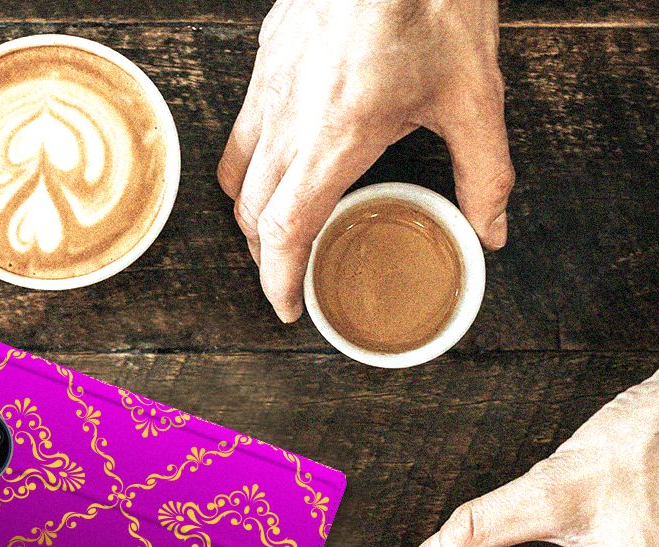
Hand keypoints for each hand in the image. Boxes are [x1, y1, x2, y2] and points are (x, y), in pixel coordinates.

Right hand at [218, 0, 513, 321]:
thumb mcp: (474, 94)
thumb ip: (485, 174)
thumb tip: (491, 232)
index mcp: (336, 134)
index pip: (284, 230)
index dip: (278, 280)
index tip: (289, 307)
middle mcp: (290, 117)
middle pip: (252, 214)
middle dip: (266, 256)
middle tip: (292, 273)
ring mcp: (270, 86)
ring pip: (235, 175)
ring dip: (252, 214)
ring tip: (278, 227)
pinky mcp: (267, 59)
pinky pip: (242, 130)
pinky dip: (251, 164)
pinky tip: (282, 161)